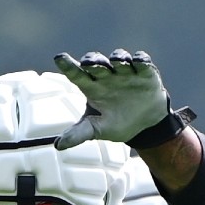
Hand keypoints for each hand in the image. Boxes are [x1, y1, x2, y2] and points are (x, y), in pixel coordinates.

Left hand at [53, 50, 173, 148]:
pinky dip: (141, 60)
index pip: (77, 75)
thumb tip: (58, 146)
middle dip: (93, 60)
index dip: (68, 66)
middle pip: (96, 63)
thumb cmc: (117, 122)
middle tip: (88, 62)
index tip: (59, 58)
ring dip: (118, 58)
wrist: (146, 124)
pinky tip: (139, 61)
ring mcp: (126, 73)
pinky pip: (142, 61)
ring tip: (118, 61)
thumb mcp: (97, 130)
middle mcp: (107, 76)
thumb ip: (79, 134)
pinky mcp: (145, 73)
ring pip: (119, 58)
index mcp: (92, 88)